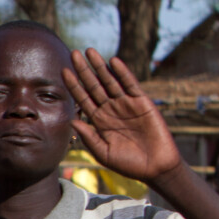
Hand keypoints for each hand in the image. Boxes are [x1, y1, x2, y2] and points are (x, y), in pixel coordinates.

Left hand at [64, 49, 182, 186]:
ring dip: (100, 66)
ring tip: (89, 51)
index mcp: (99, 121)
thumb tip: (72, 121)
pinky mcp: (142, 103)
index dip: (73, 85)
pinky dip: (122, 73)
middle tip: (73, 53)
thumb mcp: (102, 152)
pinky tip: (113, 62)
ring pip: (110, 81)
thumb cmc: (128, 163)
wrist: (155, 167)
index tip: (63, 71)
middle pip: (93, 85)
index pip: (83, 99)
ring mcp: (126, 105)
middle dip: (83, 70)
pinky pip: (130, 85)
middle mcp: (110, 109)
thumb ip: (88, 136)